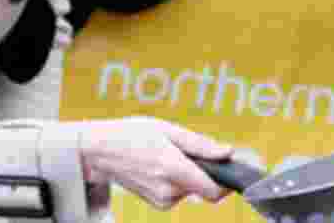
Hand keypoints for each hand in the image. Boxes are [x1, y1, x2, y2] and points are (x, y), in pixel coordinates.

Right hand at [78, 117, 232, 209]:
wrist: (100, 152)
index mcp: (173, 169)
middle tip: (190, 151)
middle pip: (204, 188)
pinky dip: (178, 180)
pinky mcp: (158, 204)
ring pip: (192, 190)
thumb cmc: (133, 135)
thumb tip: (228, 153)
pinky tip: (161, 165)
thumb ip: (200, 144)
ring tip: (169, 154)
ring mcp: (162, 200)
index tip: (233, 170)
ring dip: (190, 174)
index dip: (227, 183)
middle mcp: (168, 190)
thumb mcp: (168, 129)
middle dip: (205, 171)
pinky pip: (179, 193)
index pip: (213, 191)